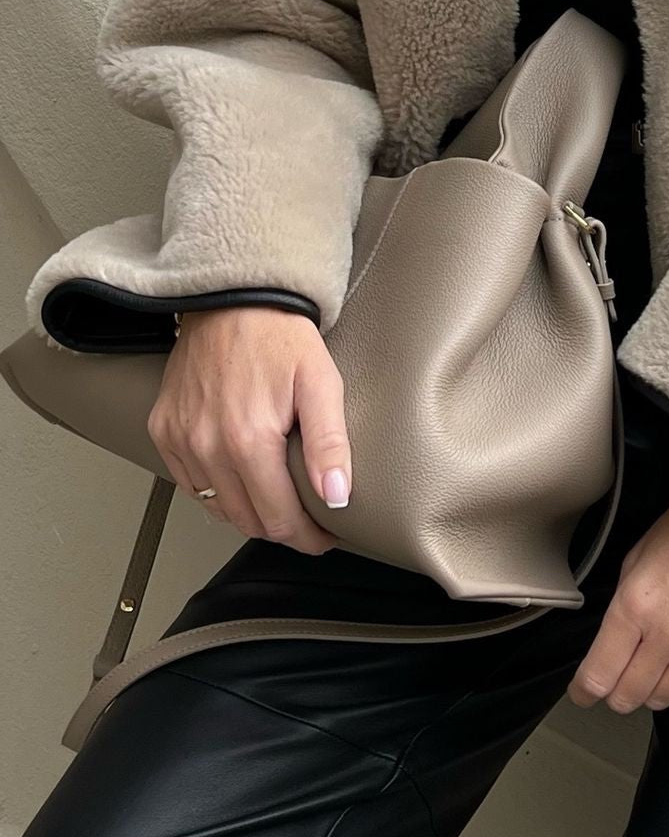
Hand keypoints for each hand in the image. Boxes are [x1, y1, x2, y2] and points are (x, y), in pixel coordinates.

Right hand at [147, 307, 349, 554]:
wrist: (233, 298)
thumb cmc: (280, 336)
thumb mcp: (321, 384)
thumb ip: (329, 444)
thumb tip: (336, 497)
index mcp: (249, 442)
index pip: (280, 520)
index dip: (308, 538)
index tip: (326, 537)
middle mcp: (208, 448)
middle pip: (248, 521)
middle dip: (283, 530)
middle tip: (308, 523)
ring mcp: (181, 440)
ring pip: (218, 509)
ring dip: (250, 514)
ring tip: (279, 503)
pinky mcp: (163, 429)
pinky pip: (190, 484)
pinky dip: (216, 493)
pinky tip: (240, 481)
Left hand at [568, 456, 668, 713]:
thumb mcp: (636, 558)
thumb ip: (622, 606)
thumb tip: (612, 643)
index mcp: (634, 605)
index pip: (599, 673)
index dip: (584, 691)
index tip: (582, 693)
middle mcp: (667, 634)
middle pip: (629, 695)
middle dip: (614, 696)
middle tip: (612, 686)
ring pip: (664, 701)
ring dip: (648, 696)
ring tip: (645, 682)